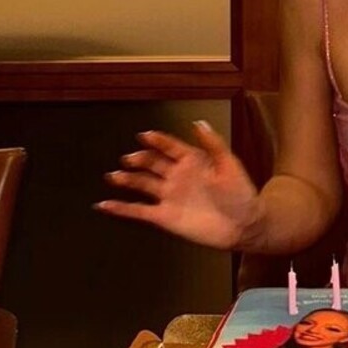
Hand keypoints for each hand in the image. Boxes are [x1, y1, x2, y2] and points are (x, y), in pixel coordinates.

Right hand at [96, 121, 259, 250]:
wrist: (244, 225)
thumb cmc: (240, 193)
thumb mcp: (229, 164)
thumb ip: (212, 144)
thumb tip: (198, 122)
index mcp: (192, 160)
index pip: (170, 146)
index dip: (158, 141)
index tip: (144, 136)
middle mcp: (176, 176)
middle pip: (152, 163)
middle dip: (139, 160)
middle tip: (128, 158)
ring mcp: (169, 196)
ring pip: (142, 184)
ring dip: (126, 179)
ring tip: (113, 175)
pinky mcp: (164, 216)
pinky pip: (138, 211)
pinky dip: (120, 208)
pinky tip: (104, 205)